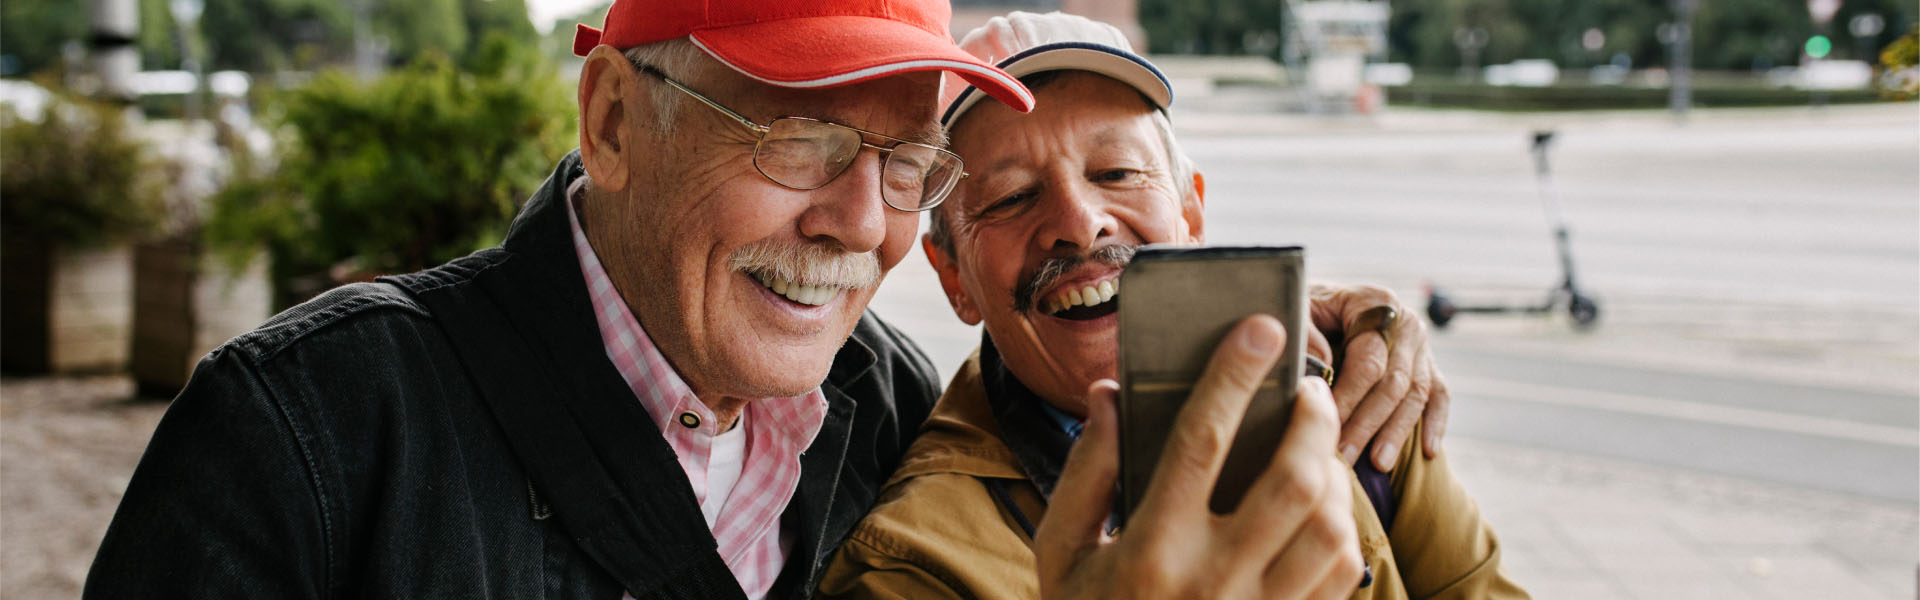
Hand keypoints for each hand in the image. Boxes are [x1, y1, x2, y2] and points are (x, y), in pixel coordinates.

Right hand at [1035, 316, 1363, 599]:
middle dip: (1312, 421)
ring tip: (1314, 448)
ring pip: (1330, 529)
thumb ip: (1085, 472)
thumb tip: (1112, 394)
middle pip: (1291, 483)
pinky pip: (1342, 573)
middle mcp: (1212, 583)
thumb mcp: (1059, 553)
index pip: (1202, 442)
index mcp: (1150, 551)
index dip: (1234, 376)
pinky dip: (1344, 527)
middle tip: (1308, 389)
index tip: (1262, 326)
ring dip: (1333, 475)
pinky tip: (1321, 505)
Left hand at [1308, 283, 1449, 470]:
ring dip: (1397, 432)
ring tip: (1378, 465)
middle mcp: (1405, 322)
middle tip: (1345, 457)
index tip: (1326, 426)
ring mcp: (1420, 344)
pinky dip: (1435, 422)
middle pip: (1394, 381)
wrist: (1322, 302)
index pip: (1368, 359)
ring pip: (1417, 394)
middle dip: (1368, 424)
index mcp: (1374, 303)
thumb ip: (1305, 332)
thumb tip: (1322, 365)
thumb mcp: (1298, 309)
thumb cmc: (1305, 310)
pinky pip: (1439, 394)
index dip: (1349, 396)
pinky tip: (1428, 451)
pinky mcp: (1428, 363)